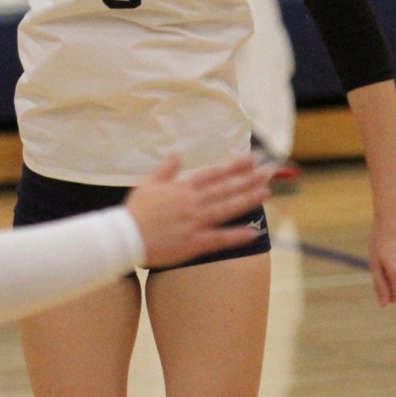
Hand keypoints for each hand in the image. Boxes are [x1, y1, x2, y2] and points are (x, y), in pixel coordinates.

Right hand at [124, 154, 273, 267]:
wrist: (126, 237)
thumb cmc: (136, 211)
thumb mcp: (148, 184)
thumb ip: (166, 169)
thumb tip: (177, 154)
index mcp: (182, 188)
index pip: (213, 173)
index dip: (234, 166)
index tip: (251, 159)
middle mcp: (192, 202)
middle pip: (225, 189)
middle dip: (248, 179)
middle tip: (269, 172)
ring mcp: (195, 222)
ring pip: (226, 209)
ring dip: (247, 200)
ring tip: (265, 192)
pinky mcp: (195, 243)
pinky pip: (221, 238)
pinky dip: (237, 235)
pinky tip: (254, 231)